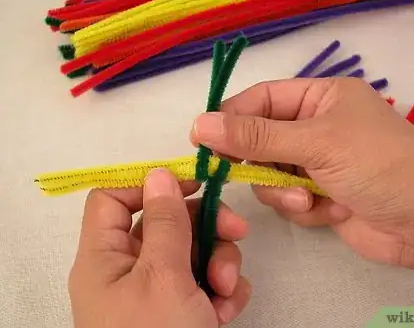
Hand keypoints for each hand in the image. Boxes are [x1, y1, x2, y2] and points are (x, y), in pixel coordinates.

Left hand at [69, 169, 250, 327]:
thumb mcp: (162, 276)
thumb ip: (164, 222)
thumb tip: (159, 173)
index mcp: (105, 257)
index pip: (113, 199)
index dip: (149, 185)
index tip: (192, 183)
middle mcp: (129, 270)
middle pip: (167, 223)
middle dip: (206, 227)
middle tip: (238, 231)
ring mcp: (158, 292)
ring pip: (194, 252)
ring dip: (220, 263)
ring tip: (227, 291)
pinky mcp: (182, 311)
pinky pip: (205, 282)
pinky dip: (222, 291)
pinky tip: (227, 310)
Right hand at [190, 77, 413, 303]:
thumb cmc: (375, 164)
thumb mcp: (315, 142)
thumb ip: (255, 136)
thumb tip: (199, 123)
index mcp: (321, 98)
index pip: (262, 99)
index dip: (230, 116)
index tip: (201, 138)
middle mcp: (317, 127)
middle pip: (261, 139)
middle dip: (257, 161)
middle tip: (231, 173)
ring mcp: (317, 163)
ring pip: (271, 174)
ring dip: (283, 191)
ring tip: (305, 199)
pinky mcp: (319, 196)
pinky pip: (289, 199)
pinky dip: (302, 208)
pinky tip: (327, 211)